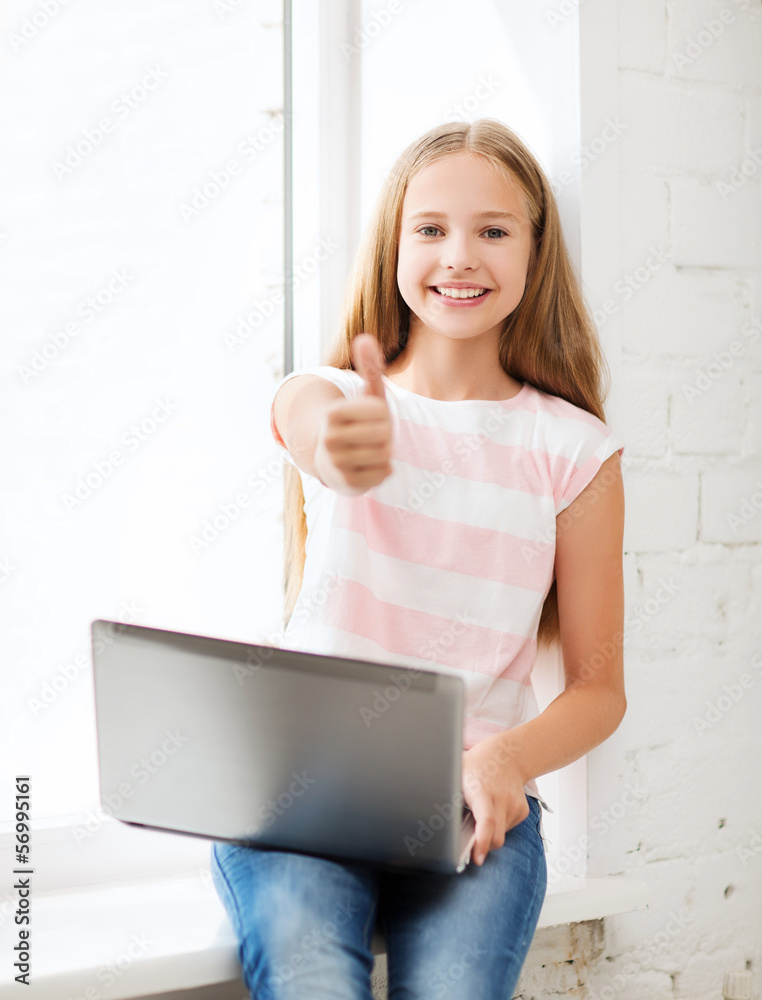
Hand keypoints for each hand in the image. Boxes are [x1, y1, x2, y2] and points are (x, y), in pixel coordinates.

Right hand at [313, 333, 393, 493]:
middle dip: (385, 436)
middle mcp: (328, 439)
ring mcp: (335, 463)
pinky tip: (370, 467)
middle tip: (373, 438)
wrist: (334, 462)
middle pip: (384, 434)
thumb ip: (369, 368)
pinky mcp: (346, 484)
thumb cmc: (358, 424)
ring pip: (385, 455)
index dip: (383, 415)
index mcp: (332, 414)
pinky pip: (383, 474)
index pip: (380, 411)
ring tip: (370, 451)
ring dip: (385, 453)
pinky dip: (384, 470)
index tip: (370, 419)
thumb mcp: (366, 396)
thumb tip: (364, 337)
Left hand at [461, 733, 529, 865]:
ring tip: (479, 813)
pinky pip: (508, 828)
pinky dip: (498, 826)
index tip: (477, 858)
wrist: (507, 755)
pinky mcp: (523, 809)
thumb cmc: (476, 765)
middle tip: (469, 845)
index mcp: (482, 790)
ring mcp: (515, 804)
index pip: (486, 820)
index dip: (482, 842)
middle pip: (495, 836)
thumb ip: (448, 794)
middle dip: (482, 846)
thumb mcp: (457, 773)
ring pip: (501, 835)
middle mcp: (501, 798)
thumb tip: (427, 815)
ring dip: (489, 833)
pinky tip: (492, 809)